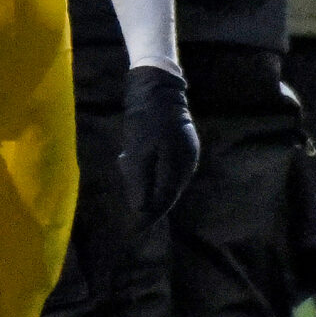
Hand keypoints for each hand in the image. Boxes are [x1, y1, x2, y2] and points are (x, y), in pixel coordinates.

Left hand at [120, 64, 200, 224]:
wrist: (155, 84)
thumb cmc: (144, 118)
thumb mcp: (138, 152)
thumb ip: (139, 181)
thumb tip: (140, 210)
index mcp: (179, 165)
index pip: (165, 199)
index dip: (150, 216)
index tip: (136, 232)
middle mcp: (186, 162)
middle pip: (167, 192)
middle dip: (148, 202)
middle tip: (131, 215)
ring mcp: (184, 152)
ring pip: (164, 180)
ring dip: (146, 184)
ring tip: (129, 179)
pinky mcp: (178, 144)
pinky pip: (163, 167)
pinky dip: (149, 170)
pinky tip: (132, 162)